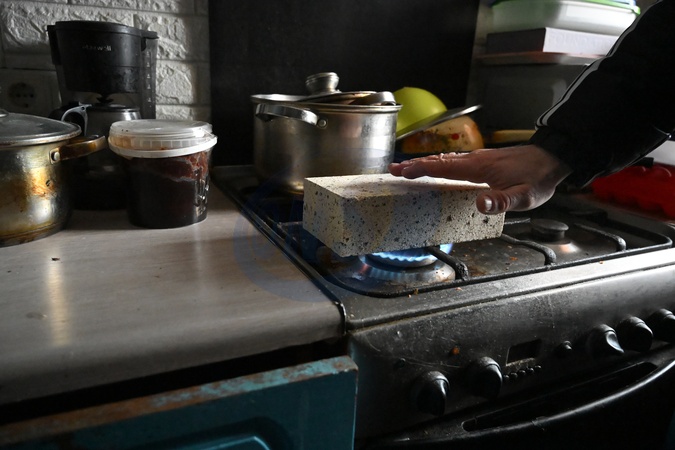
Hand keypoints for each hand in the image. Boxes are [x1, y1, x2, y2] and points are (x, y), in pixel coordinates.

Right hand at [388, 145, 571, 213]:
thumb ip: (501, 201)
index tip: (400, 172)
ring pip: (445, 160)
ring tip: (406, 169)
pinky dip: (438, 164)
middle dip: (414, 166)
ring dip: (424, 164)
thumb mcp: (524, 196)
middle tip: (393, 170)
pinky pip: (454, 162)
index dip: (419, 169)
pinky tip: (437, 169)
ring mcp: (479, 159)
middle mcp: (474, 160)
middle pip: (438, 161)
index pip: (442, 168)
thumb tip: (480, 204)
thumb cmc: (538, 178)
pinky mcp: (484, 161)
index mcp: (478, 168)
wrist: (553, 158)